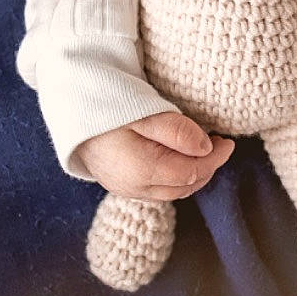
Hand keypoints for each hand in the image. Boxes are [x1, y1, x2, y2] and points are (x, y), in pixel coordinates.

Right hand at [78, 111, 233, 201]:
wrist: (68, 107)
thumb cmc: (105, 104)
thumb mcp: (144, 111)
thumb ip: (176, 131)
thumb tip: (205, 147)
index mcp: (142, 170)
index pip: (192, 173)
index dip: (215, 159)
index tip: (228, 142)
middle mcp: (134, 187)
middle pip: (185, 186)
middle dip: (207, 167)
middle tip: (219, 144)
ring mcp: (125, 189)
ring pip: (172, 191)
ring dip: (193, 173)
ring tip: (203, 150)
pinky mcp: (120, 185)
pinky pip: (158, 189)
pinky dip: (176, 177)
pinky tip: (180, 157)